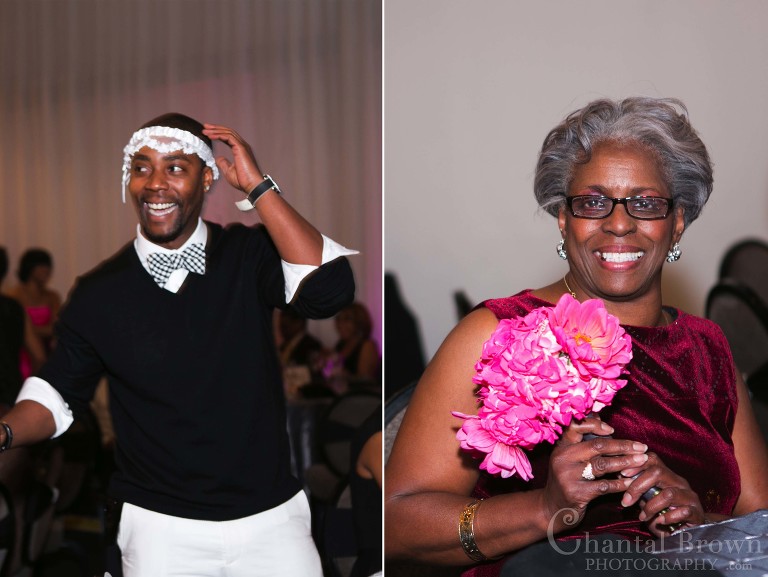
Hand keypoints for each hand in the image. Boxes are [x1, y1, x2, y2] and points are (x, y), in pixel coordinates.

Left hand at [202, 124, 263, 192]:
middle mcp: (242, 146)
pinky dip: (219, 135)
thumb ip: (223, 163)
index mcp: (240, 150)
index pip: (228, 137)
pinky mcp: (241, 148)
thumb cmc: (243, 181)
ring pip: (228, 132)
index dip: (218, 133)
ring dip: (215, 130)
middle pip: (228, 132)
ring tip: (205, 130)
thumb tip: (218, 158)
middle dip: (215, 128)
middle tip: (204, 127)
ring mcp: (243, 146)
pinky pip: (229, 137)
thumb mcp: (229, 171)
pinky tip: (211, 136)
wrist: (252, 185)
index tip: (207, 133)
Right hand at [543, 416, 648, 533]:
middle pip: (597, 446)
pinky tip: (631, 482)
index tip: (613, 430)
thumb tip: (599, 417)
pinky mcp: (575, 493)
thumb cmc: (566, 480)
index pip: (576, 427)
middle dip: (623, 446)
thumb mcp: (568, 458)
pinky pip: (604, 486)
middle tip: (641, 447)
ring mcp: (567, 475)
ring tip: (642, 461)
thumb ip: (582, 441)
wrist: (551, 508)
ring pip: (602, 464)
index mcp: (561, 446)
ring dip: (626, 462)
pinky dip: (620, 484)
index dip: (596, 425)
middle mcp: (562, 458)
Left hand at [620, 452, 705, 535]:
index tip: (622, 474)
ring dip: (651, 507)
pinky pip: (683, 511)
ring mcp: (690, 497)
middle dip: (638, 486)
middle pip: (658, 472)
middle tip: (626, 501)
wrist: (687, 534)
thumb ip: (638, 490)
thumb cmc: (663, 515)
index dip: (636, 464)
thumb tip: (620, 479)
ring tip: (643, 517)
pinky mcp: (697, 513)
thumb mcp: (647, 501)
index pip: (652, 460)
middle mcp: (679, 483)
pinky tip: (660, 522)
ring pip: (668, 494)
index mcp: (667, 476)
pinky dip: (668, 518)